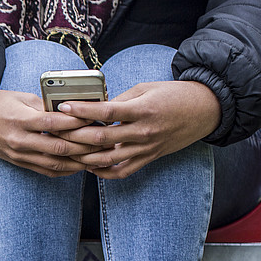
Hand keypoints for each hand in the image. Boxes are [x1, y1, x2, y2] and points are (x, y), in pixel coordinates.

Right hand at [0, 88, 107, 177]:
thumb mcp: (20, 97)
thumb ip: (45, 106)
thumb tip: (71, 110)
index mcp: (20, 120)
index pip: (55, 123)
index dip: (77, 122)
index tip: (97, 118)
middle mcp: (20, 141)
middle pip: (59, 147)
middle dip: (85, 146)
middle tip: (105, 141)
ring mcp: (19, 155)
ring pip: (56, 164)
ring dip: (79, 162)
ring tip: (98, 156)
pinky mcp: (19, 163)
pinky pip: (46, 171)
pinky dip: (66, 170)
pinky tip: (80, 165)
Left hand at [55, 80, 220, 178]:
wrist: (205, 110)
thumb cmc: (174, 95)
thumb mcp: (146, 89)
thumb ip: (119, 100)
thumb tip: (94, 109)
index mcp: (142, 110)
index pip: (106, 113)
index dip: (82, 111)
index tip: (64, 107)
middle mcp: (143, 132)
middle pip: (101, 140)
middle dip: (75, 136)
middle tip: (56, 132)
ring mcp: (146, 149)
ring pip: (107, 159)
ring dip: (83, 157)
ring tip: (66, 151)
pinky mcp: (149, 158)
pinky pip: (121, 172)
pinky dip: (103, 172)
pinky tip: (89, 165)